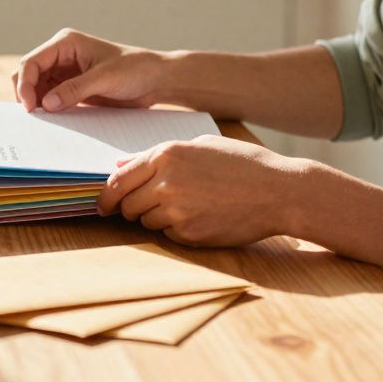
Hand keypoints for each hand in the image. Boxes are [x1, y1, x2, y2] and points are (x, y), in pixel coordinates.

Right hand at [12, 28, 170, 111]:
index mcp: (66, 43)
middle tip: (34, 117)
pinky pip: (50, 98)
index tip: (30, 107)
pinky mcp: (71, 88)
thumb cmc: (135, 69)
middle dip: (27, 93)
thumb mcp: (105, 79)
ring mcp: (65, 72)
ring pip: (37, 88)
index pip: (32, 62)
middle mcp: (61, 56)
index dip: (25, 84)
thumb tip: (46, 104)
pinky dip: (47, 109)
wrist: (155, 80)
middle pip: (29, 74)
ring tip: (42, 121)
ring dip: (36, 103)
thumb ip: (74, 90)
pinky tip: (52, 120)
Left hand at [96, 134, 314, 246]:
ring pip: (145, 221)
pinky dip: (176, 229)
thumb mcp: (200, 146)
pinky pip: (167, 235)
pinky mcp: (189, 234)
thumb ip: (156, 156)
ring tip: (186, 206)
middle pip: (127, 205)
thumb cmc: (242, 164)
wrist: (278, 192)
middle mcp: (166, 182)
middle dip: (131, 208)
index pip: (118, 181)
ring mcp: (176, 211)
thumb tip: (121, 166)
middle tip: (146, 207)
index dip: (106, 196)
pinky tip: (200, 217)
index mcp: (166, 155)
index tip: (104, 205)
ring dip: (155, 218)